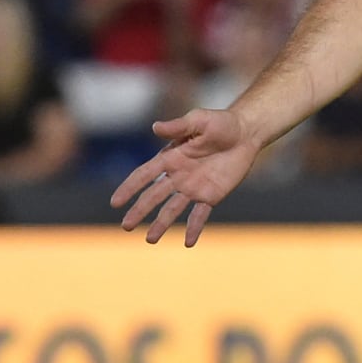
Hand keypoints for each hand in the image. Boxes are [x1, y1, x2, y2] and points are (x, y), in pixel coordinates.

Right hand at [111, 108, 260, 246]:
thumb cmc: (221, 123)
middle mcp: (178, 176)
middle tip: (126, 226)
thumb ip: (178, 127)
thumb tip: (155, 127)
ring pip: (173, 209)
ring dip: (161, 224)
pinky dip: (194, 228)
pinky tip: (188, 242)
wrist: (246, 133)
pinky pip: (200, 215)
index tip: (115, 202)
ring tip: (150, 240)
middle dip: (139, 211)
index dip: (129, 188)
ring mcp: (194, 188)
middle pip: (154, 196)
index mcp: (171, 158)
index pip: (144, 175)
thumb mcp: (199, 120)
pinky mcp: (211, 195)